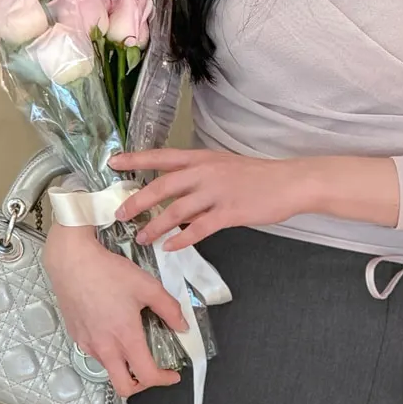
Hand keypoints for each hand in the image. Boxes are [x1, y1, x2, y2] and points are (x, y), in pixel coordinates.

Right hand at [42, 222, 188, 398]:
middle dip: (141, 386)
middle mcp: (104, 347)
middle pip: (123, 387)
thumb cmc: (107, 271)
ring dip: (124, 366)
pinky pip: (95, 353)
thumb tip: (182, 325)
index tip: (172, 374)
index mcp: (125, 337)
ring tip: (132, 345)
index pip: (146, 376)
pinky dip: (109, 352)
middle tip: (151, 371)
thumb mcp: (147, 286)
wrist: (71, 260)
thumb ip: (169, 309)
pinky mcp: (76, 336)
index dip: (164, 381)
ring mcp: (87, 343)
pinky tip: (113, 332)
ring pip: (109, 369)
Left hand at [111, 149, 316, 249]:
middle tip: (119, 213)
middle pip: (163, 185)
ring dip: (156, 225)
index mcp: (202, 158)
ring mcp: (217, 192)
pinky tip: (170, 247)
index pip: (162, 156)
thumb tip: (175, 193)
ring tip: (142, 237)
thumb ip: (199, 177)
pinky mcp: (230, 213)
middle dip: (138, 200)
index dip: (136, 159)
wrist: (289, 183)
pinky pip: (199, 228)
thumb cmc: (257, 177)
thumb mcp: (223, 167)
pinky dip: (182, 238)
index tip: (113, 163)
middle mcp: (205, 172)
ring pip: (177, 210)